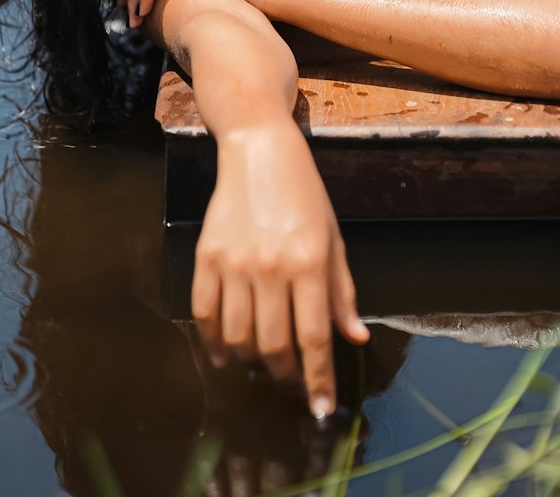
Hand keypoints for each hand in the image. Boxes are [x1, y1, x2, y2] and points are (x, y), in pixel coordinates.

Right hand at [192, 120, 368, 417]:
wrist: (259, 150)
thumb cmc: (304, 193)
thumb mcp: (333, 238)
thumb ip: (342, 292)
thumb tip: (354, 338)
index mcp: (310, 262)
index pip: (315, 338)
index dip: (318, 380)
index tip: (320, 409)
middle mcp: (271, 267)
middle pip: (274, 346)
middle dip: (286, 376)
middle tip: (292, 384)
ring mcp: (235, 263)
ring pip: (238, 337)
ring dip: (251, 362)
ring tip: (262, 366)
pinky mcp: (207, 256)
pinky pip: (205, 313)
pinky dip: (213, 342)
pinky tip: (224, 353)